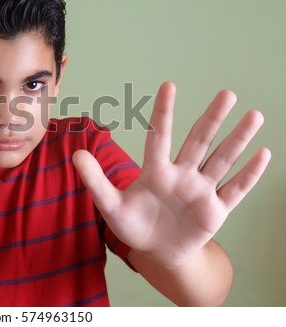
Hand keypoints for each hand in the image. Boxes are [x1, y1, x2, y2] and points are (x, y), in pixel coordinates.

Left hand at [73, 82, 270, 266]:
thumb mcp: (110, 206)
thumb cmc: (134, 226)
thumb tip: (75, 154)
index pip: (161, 136)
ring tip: (254, 115)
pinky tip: (263, 154)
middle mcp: (182, 175)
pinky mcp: (215, 211)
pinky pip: (235, 190)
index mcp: (156, 171)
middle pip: (199, 141)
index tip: (169, 85)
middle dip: (212, 119)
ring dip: (237, 139)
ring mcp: (201, 191)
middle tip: (226, 94)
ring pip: (222, 160)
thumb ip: (95, 181)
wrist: (157, 253)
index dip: (164, 112)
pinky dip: (249, 174)